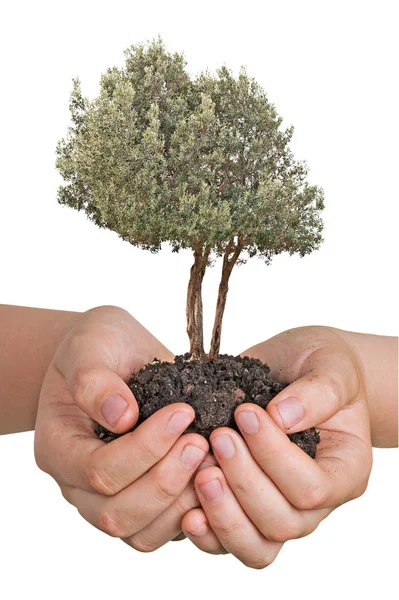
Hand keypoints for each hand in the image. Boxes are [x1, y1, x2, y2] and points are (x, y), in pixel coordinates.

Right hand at [34, 305, 207, 551]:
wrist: (113, 355)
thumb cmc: (98, 346)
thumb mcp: (91, 344)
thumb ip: (94, 378)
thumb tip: (122, 415)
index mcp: (58, 447)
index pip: (97, 470)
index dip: (144, 448)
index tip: (182, 412)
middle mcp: (78, 485)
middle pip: (116, 513)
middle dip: (166, 480)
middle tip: (202, 442)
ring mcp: (109, 499)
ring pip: (142, 534)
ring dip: (183, 502)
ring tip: (213, 460)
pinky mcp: (143, 504)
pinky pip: (165, 531)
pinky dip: (194, 512)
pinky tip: (216, 476)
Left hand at [181, 326, 371, 567]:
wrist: (297, 367)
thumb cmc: (320, 365)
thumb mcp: (330, 365)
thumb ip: (318, 391)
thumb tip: (282, 417)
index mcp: (345, 470)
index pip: (312, 487)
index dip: (274, 456)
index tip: (245, 413)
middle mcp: (316, 503)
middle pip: (281, 522)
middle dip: (243, 482)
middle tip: (218, 438)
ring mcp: (280, 511)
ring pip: (256, 546)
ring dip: (222, 513)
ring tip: (200, 473)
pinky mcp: (246, 510)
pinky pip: (227, 542)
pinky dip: (206, 533)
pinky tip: (186, 510)